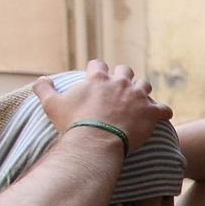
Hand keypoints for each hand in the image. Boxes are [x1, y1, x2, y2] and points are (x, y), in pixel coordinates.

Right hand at [34, 59, 173, 151]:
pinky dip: (163, 112)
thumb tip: (41, 79)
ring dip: (142, 92)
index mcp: (97, 78)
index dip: (97, 70)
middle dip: (123, 77)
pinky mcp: (151, 112)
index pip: (98, 64)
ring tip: (140, 101)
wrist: (95, 141)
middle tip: (120, 89)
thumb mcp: (51, 104)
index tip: (96, 77)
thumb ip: (44, 89)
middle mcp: (120, 82)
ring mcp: (137, 96)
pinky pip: (164, 109)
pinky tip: (161, 115)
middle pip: (125, 71)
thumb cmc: (73, 123)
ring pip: (145, 86)